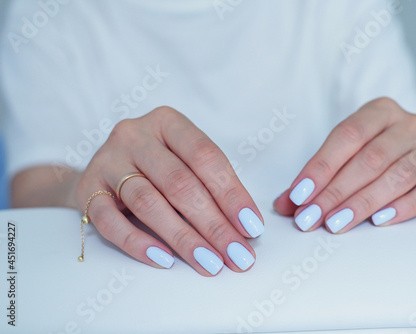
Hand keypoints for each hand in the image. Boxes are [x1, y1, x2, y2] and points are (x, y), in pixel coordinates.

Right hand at [76, 107, 263, 275]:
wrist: (101, 170)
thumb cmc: (155, 166)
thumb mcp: (182, 160)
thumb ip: (210, 184)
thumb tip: (245, 227)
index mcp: (167, 122)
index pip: (205, 157)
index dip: (231, 193)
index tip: (252, 228)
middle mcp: (135, 135)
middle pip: (179, 183)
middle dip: (214, 224)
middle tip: (238, 256)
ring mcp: (107, 161)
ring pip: (148, 203)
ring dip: (184, 238)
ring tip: (210, 263)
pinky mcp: (87, 189)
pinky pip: (110, 222)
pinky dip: (138, 243)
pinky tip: (165, 260)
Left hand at [274, 97, 415, 232]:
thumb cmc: (376, 158)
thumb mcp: (346, 157)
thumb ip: (315, 179)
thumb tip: (283, 205)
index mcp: (379, 111)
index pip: (346, 136)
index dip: (320, 167)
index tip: (298, 196)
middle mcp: (409, 124)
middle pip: (370, 158)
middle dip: (336, 191)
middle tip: (311, 218)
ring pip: (397, 175)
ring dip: (362, 203)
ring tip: (336, 224)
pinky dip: (402, 208)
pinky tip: (378, 222)